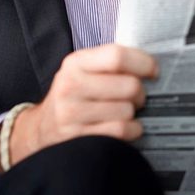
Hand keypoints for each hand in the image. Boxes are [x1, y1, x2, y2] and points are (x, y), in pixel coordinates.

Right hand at [8, 44, 157, 165]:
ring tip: (125, 112)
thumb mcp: (84, 71)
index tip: (154, 71)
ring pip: (127, 111)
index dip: (143, 63)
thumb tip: (152, 65)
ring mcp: (71, 113)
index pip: (117, 56)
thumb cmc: (74, 96)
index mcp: (76, 62)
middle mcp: (70, 85)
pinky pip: (120, 131)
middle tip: (137, 97)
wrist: (41, 128)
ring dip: (133, 114)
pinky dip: (132, 130)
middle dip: (140, 93)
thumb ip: (111, 63)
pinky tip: (127, 127)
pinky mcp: (76, 137)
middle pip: (129, 85)